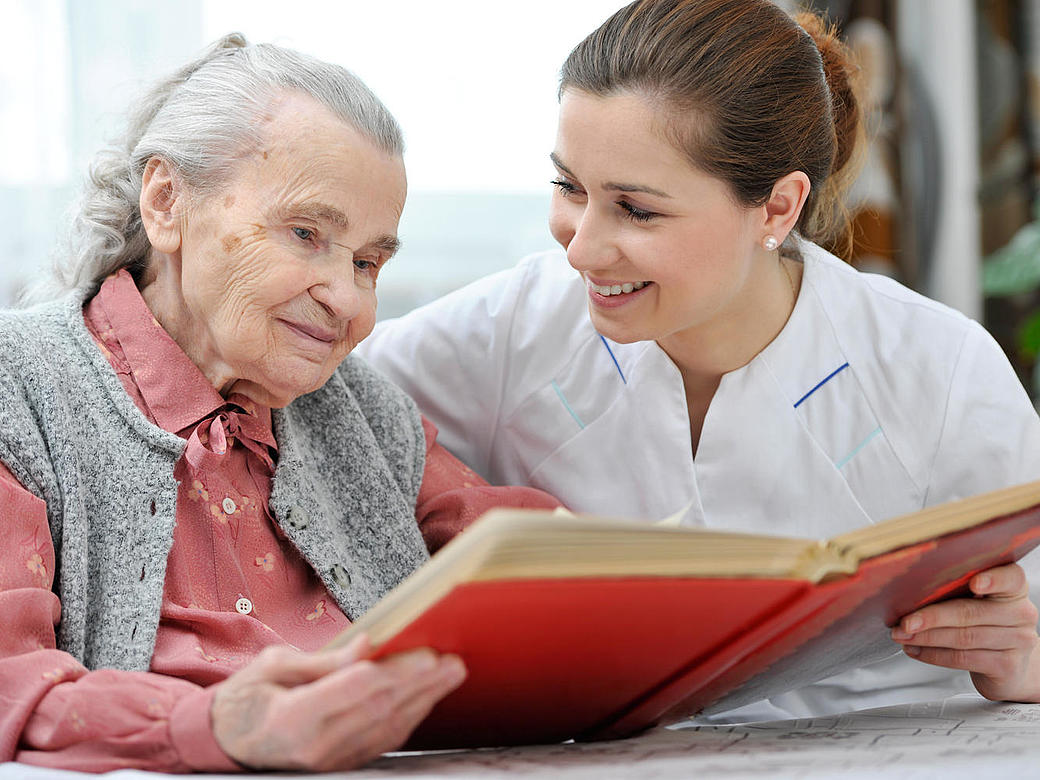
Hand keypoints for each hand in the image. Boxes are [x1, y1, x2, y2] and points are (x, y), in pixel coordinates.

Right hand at [211, 635, 465, 770]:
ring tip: (451, 674)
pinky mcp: (341, 765)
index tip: (427, 653)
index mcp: (293, 717)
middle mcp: (316, 746)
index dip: (394, 671)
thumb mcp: (273, 666)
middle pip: (380, 709)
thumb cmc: (246, 697)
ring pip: (389, 728)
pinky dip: (409, 717)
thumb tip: (367, 645)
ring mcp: (330, 761)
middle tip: (454, 662)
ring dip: (424, 699)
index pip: (355, 690)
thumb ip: (325, 661)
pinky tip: (427, 697)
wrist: (226, 742)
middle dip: (422, 684)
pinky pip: (383, 741)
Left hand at [891, 563, 1039, 701]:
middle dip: (931, 617)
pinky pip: (964, 658)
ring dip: (926, 637)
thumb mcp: (977, 600)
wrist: (1008, 664)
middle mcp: (1021, 613)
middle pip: (971, 612)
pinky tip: (915, 649)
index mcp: (1014, 588)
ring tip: (901, 636)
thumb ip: (956, 590)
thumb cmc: (984, 623)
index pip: (1012, 578)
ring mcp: (1018, 641)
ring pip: (964, 637)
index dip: (993, 579)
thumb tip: (910, 590)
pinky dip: (933, 654)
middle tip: (904, 622)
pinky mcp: (1007, 665)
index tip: (974, 583)